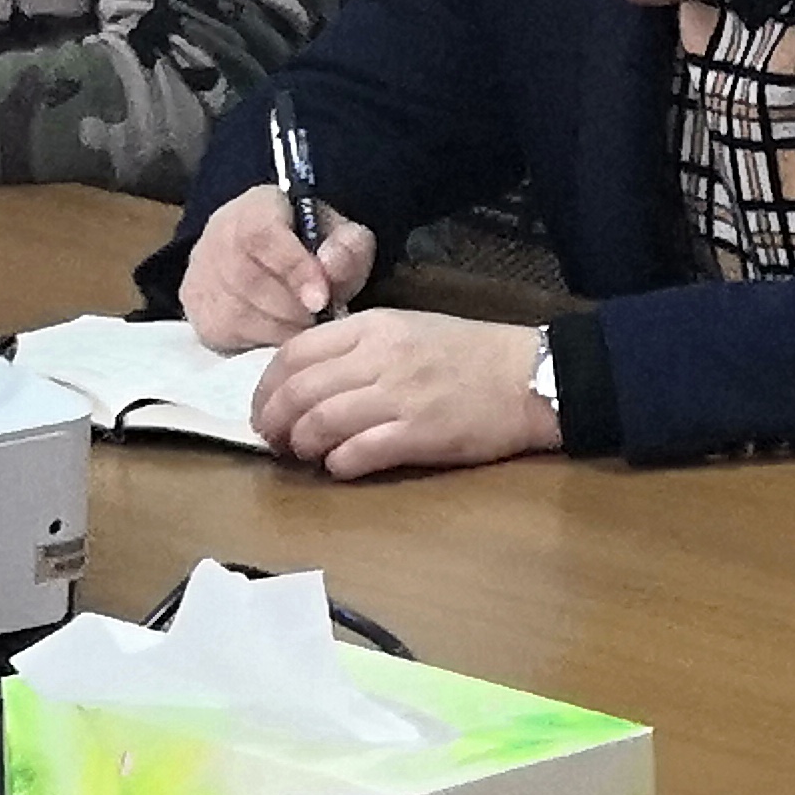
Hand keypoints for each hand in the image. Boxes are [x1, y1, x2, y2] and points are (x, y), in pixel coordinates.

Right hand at [180, 182, 378, 352]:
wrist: (273, 257)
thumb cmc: (313, 245)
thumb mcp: (343, 236)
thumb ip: (347, 247)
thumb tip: (330, 268)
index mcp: (255, 206)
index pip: (262, 234)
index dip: (293, 269)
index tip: (322, 300)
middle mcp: (217, 234)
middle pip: (248, 280)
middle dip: (293, 309)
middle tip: (321, 319)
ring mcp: (200, 274)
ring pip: (235, 313)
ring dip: (279, 329)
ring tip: (305, 326)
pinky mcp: (195, 310)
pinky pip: (225, 335)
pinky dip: (260, 342)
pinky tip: (281, 333)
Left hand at [250, 312, 556, 479]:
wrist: (531, 375)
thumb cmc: (471, 353)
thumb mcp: (410, 329)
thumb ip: (360, 346)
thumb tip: (310, 379)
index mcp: (375, 327)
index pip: (295, 352)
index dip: (267, 385)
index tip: (263, 406)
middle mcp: (381, 358)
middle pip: (299, 391)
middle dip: (274, 421)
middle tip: (273, 439)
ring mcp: (400, 397)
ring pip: (321, 423)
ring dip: (302, 445)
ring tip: (303, 454)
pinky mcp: (419, 435)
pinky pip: (358, 453)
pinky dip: (338, 464)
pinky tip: (339, 466)